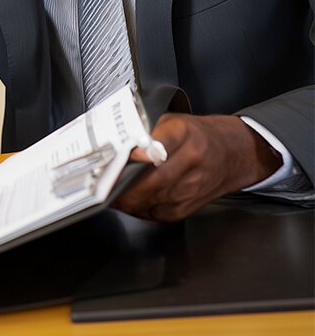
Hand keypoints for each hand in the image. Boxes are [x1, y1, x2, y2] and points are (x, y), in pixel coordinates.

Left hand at [114, 113, 281, 221]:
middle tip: (101, 183)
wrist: (233, 152)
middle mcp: (191, 161)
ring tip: (107, 192)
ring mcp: (191, 187)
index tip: (120, 160)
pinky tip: (127, 201)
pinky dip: (138, 209)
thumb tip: (118, 145)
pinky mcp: (188, 207)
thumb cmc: (196, 135)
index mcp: (184, 133)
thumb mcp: (171, 121)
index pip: (158, 146)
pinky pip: (157, 213)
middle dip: (123, 186)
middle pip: (152, 181)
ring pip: (152, 200)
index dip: (136, 156)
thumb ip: (145, 131)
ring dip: (126, 200)